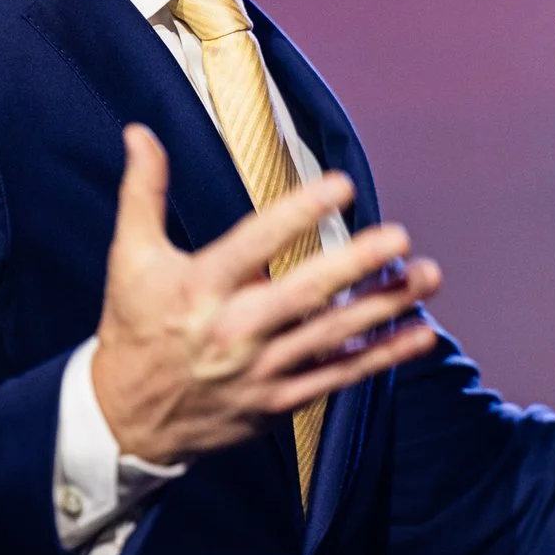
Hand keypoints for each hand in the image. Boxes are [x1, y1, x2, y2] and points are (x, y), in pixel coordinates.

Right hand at [91, 125, 444, 465]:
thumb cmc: (134, 329)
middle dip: (356, 263)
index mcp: (200, 287)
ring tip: (427, 276)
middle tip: (399, 236)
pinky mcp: (280, 401)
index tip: (341, 185)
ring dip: (385, 306)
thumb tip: (140, 133)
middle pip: (305, 292)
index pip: (256, 242)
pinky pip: (340, 376)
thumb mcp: (130, 258)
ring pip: (334, 335)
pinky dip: (383, 356)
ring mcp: (262, 370)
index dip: (300, 212)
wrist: (127, 421)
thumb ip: (143, 192)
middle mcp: (235, 330)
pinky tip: (420, 333)